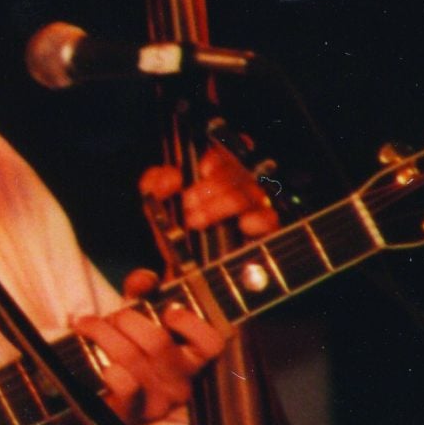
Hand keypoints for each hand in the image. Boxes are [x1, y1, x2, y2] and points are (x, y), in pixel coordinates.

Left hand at [73, 275, 228, 424]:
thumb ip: (142, 294)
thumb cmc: (123, 354)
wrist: (95, 400)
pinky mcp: (131, 415)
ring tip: (89, 327)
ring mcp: (156, 402)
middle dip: (127, 319)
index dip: (191, 322)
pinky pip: (124, 384)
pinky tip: (95, 359)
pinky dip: (107, 367)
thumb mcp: (135, 320)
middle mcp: (180, 384)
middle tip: (113, 318)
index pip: (212, 343)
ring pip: (132, 356)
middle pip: (158, 341)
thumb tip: (145, 279)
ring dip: (104, 333)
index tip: (168, 310)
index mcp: (190, 360)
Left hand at [141, 145, 278, 241]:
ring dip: (220, 205)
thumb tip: (169, 178)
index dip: (219, 154)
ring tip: (195, 222)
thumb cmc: (178, 236)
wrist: (186, 275)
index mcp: (217, 175)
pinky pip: (269, 219)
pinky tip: (242, 225)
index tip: (202, 169)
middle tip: (187, 205)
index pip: (230, 149)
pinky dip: (256, 220)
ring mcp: (256, 209)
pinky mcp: (267, 234)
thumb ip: (154, 185)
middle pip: (237, 171)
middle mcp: (240, 188)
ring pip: (250, 193)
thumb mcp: (157, 208)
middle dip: (209, 187)